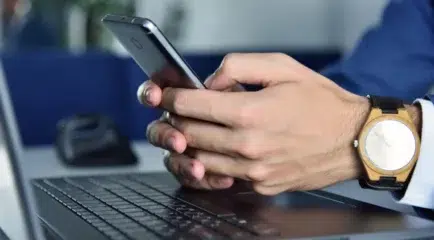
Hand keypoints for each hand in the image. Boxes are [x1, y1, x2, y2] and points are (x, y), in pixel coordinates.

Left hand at [156, 53, 370, 194]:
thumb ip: (238, 66)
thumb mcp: (282, 67)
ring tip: (196, 130)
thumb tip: (210, 82)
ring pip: (200, 159)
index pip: (192, 105)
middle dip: (176, 121)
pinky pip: (224, 176)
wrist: (354, 140)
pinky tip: (219, 150)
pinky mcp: (262, 185)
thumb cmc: (321, 103)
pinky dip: (213, 164)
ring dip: (191, 144)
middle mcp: (248, 145)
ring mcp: (254, 170)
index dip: (171, 98)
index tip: (165, 95)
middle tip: (176, 112)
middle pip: (190, 134)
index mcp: (250, 112)